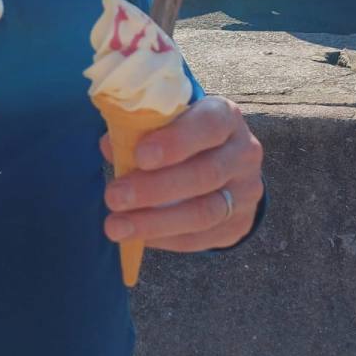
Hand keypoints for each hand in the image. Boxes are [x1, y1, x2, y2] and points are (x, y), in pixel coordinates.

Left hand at [102, 96, 262, 251]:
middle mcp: (244, 152)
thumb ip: (139, 129)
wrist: (223, 162)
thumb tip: (109, 147)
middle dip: (154, 188)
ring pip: (204, 212)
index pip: (209, 125)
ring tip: (116, 226)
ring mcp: (245, 191)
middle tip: (113, 197)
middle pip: (205, 174)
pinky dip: (165, 239)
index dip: (176, 141)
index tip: (140, 156)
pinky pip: (202, 238)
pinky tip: (137, 237)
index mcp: (226, 116)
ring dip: (155, 222)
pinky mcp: (239, 224)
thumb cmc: (181, 134)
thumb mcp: (166, 121)